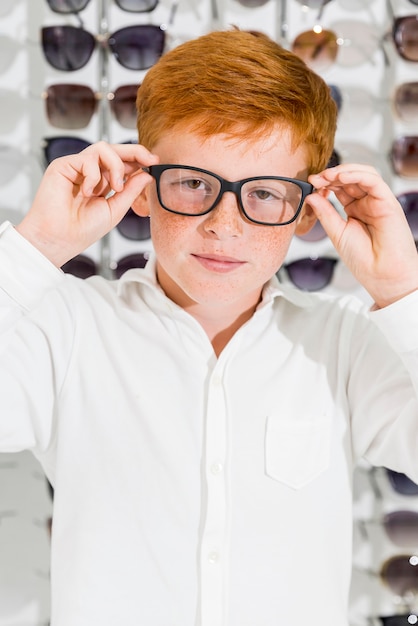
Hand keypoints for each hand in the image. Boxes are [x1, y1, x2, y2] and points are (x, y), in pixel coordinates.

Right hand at [16, 141, 158, 266]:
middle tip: (149, 160)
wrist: (60, 239)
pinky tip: (89, 192)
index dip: (138, 159)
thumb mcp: (115, 209)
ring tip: (115, 188)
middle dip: (135, 152)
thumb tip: (147, 174)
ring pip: (102, 148)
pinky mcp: (63, 165)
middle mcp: (90, 172)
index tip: (154, 163)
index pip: (122, 163)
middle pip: (114, 150)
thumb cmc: (82, 229)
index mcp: (102, 183)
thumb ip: (130, 191)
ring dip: (116, 166)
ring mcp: (76, 167)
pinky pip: (87, 159)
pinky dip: (94, 175)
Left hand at [306, 163, 417, 308]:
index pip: (339, 189)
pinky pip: (374, 181)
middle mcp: (367, 204)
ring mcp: (378, 201)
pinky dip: (357, 175)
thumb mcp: (337, 233)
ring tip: (327, 176)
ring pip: (363, 175)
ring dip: (343, 171)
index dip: (325, 183)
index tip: (310, 183)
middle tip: (315, 178)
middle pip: (350, 179)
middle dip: (331, 176)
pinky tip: (342, 177)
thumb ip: (325, 213)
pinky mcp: (388, 201)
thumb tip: (310, 196)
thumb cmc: (363, 260)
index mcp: (355, 211)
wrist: (382, 275)